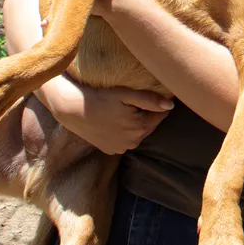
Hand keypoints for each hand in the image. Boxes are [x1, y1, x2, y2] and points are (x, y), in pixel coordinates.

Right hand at [36, 75, 173, 154]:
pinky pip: (125, 139)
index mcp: (139, 128)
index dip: (157, 104)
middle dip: (147, 114)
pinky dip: (124, 131)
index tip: (152, 94)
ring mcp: (120, 148)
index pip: (160, 115)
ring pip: (137, 133)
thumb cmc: (100, 97)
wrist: (72, 109)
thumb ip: (150, 100)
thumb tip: (171, 106)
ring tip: (124, 109)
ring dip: (136, 123)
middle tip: (134, 101)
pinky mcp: (110, 150)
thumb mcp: (125, 94)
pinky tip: (115, 120)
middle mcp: (132, 142)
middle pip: (149, 125)